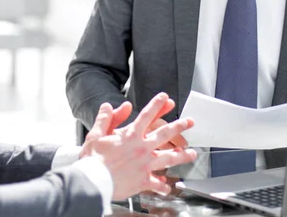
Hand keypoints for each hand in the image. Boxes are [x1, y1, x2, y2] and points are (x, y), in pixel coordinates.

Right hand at [80, 93, 196, 199]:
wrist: (93, 181)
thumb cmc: (93, 159)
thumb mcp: (96, 134)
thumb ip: (105, 119)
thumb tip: (109, 106)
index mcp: (131, 135)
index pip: (147, 115)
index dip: (157, 104)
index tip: (166, 98)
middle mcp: (141, 148)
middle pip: (165, 134)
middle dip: (179, 126)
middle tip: (189, 122)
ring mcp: (145, 164)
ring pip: (169, 158)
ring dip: (183, 155)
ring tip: (193, 153)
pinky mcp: (143, 181)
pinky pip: (157, 184)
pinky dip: (164, 186)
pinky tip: (169, 187)